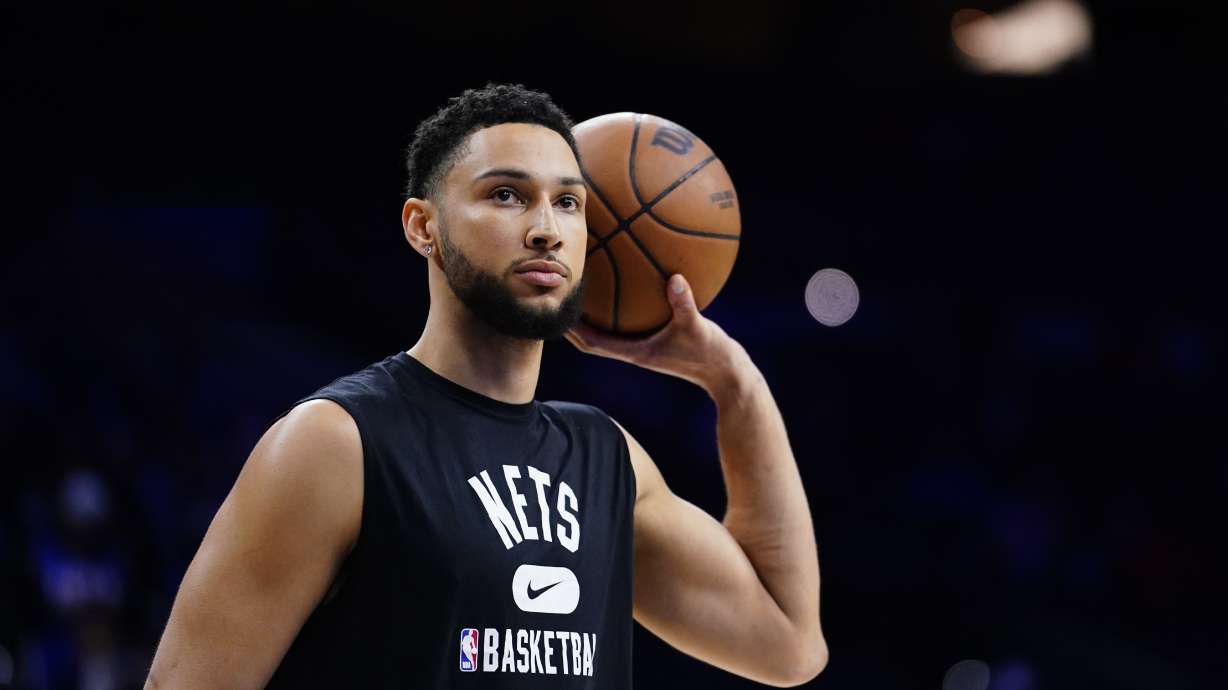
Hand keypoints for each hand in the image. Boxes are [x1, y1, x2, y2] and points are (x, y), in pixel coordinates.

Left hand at [564, 274, 747, 393]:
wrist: (726, 373)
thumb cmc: (711, 354)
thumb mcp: (698, 327)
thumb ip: (685, 304)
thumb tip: (675, 278)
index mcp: (635, 353)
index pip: (591, 344)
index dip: (570, 330)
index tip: (555, 311)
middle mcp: (634, 351)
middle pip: (590, 339)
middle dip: (571, 324)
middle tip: (557, 299)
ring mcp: (643, 348)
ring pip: (606, 334)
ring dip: (590, 319)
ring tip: (579, 293)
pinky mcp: (655, 342)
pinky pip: (628, 326)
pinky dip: (618, 312)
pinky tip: (623, 288)